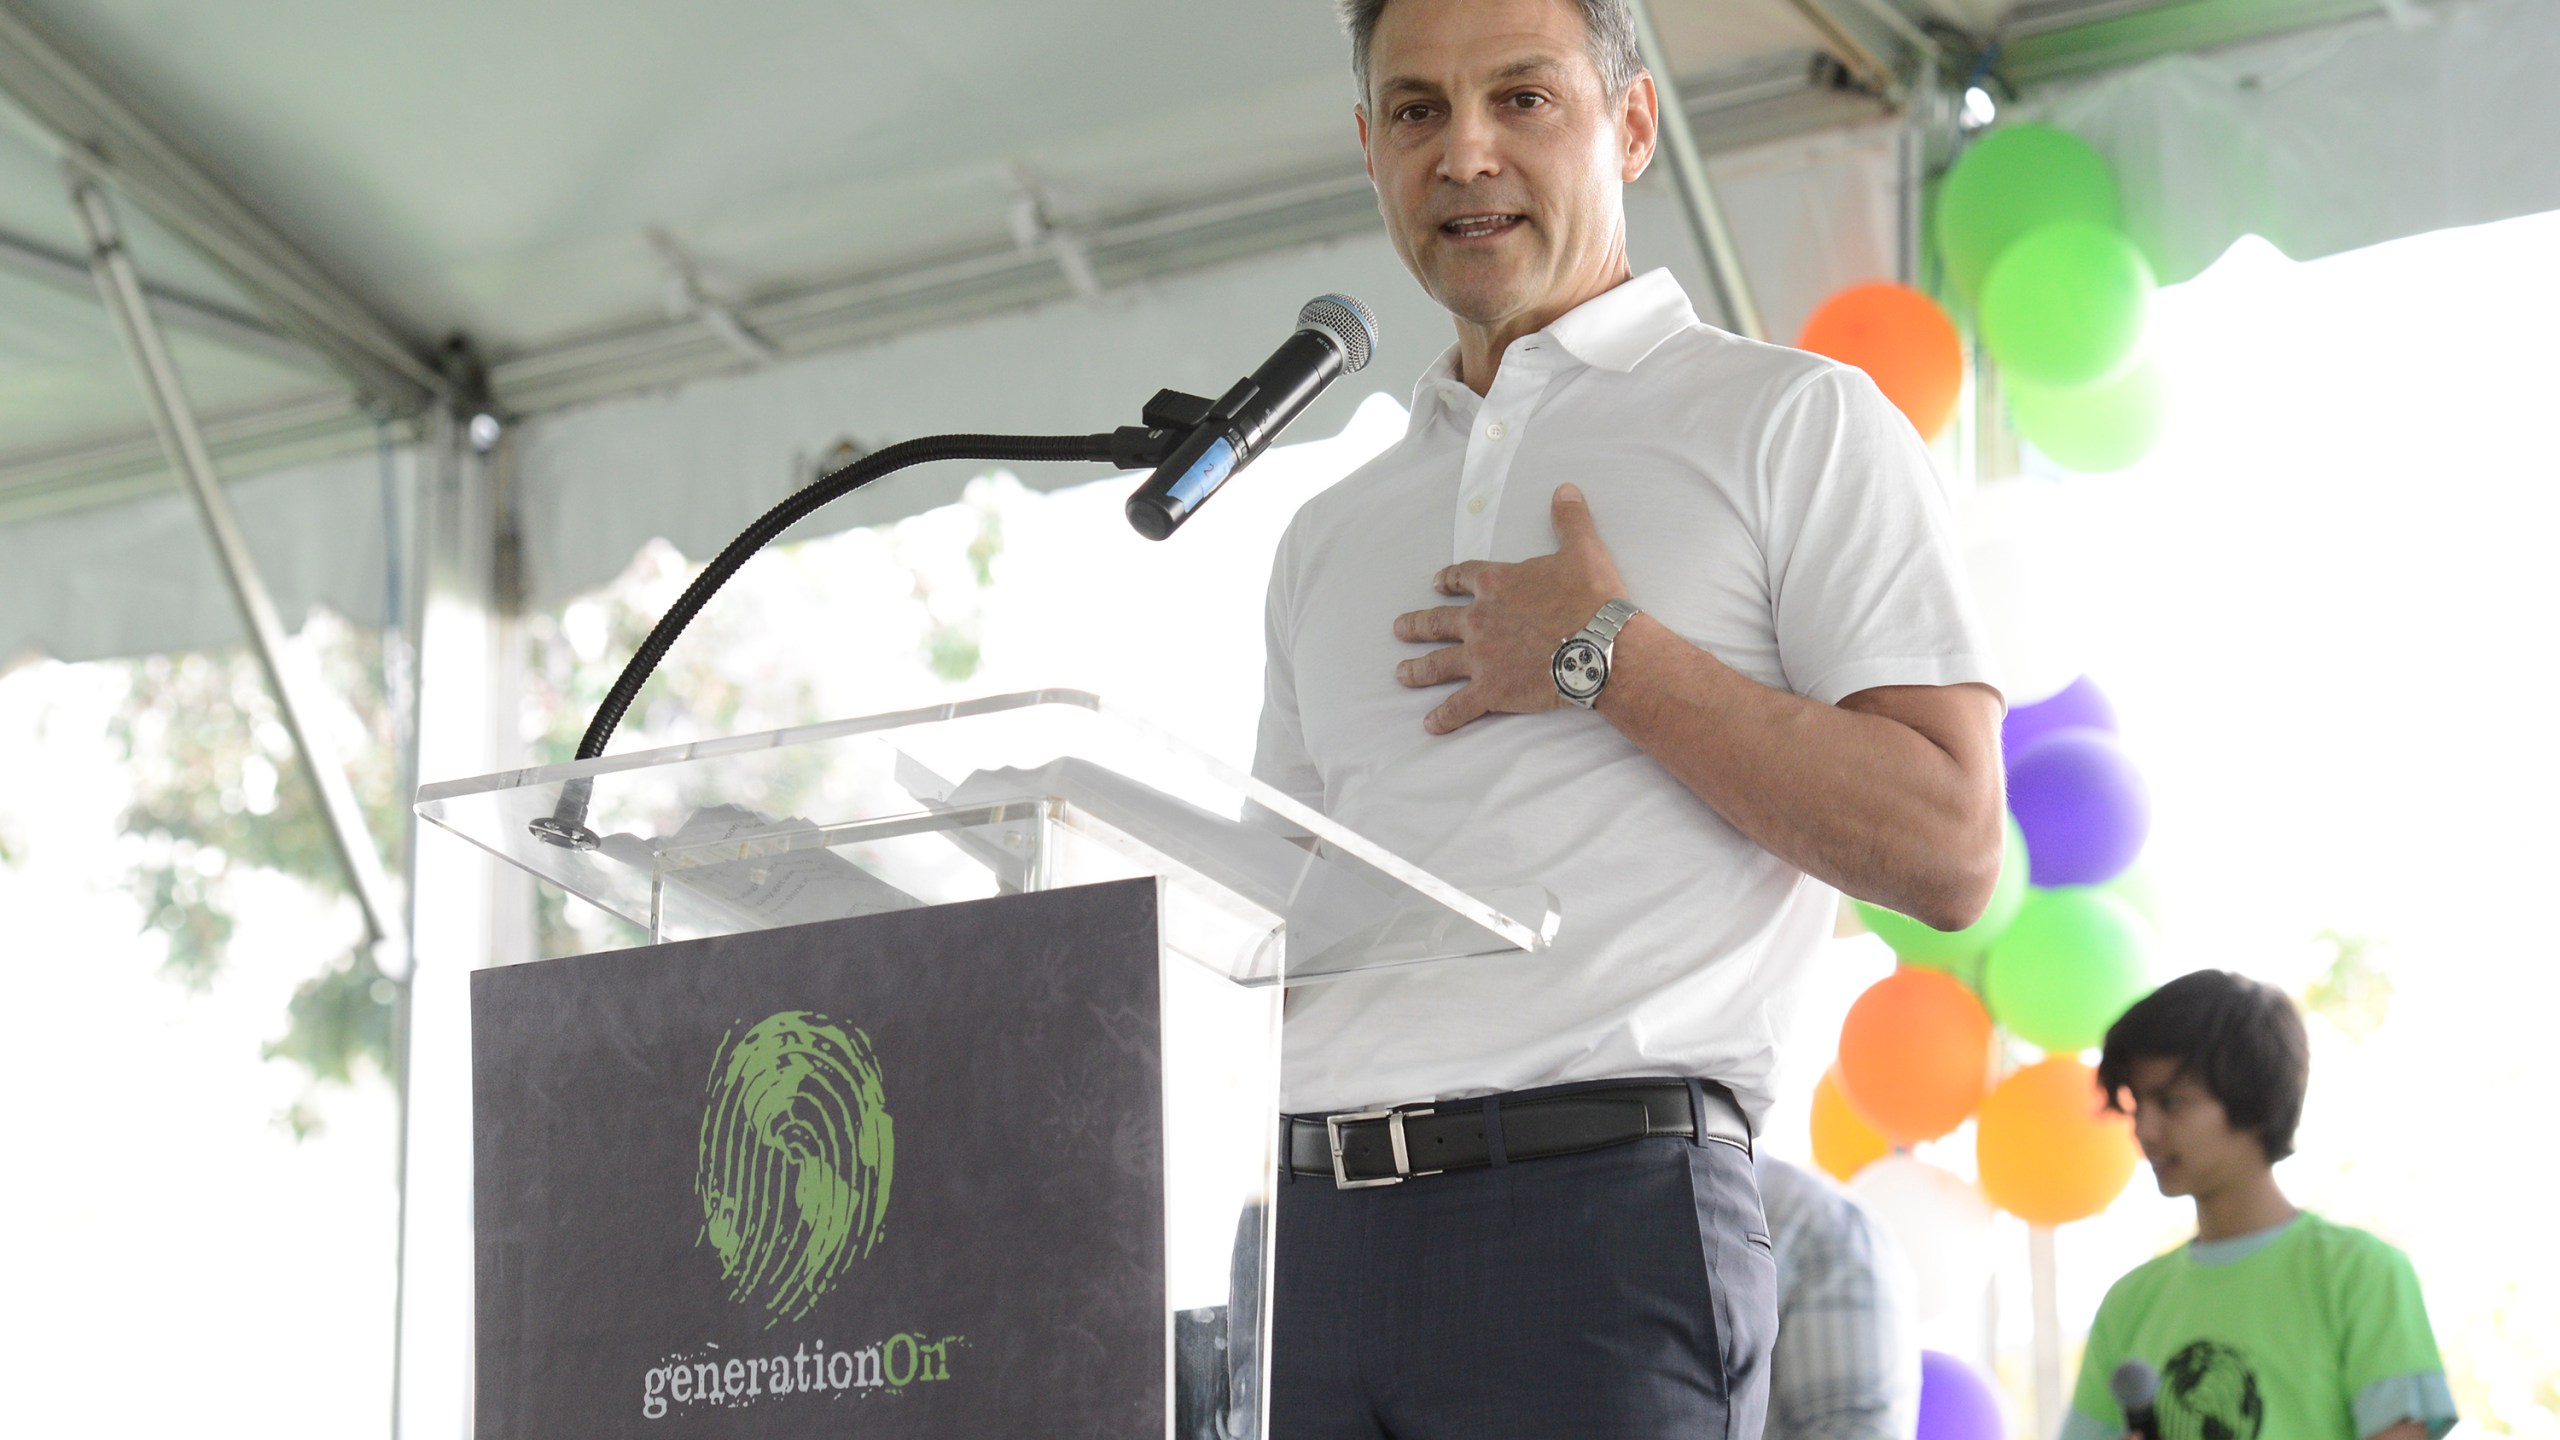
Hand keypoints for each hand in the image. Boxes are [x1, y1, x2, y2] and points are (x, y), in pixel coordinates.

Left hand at [1393, 483, 1628, 733]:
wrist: (1602, 645)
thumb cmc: (1592, 597)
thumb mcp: (1583, 549)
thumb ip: (1569, 519)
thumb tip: (1566, 489)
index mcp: (1496, 584)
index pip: (1462, 577)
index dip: (1448, 580)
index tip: (1436, 584)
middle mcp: (1479, 619)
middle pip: (1438, 622)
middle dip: (1417, 625)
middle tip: (1400, 629)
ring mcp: (1481, 657)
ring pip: (1438, 664)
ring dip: (1418, 669)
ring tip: (1401, 674)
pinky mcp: (1491, 690)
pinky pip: (1460, 706)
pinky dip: (1444, 717)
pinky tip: (1430, 724)